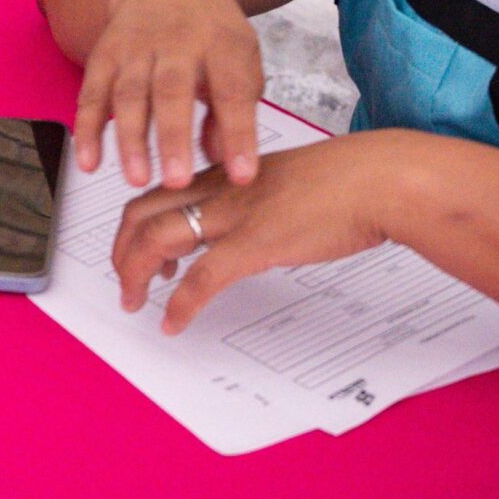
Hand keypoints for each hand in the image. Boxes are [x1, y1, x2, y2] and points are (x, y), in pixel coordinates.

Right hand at [72, 0, 264, 190]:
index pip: (232, 91)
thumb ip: (236, 108)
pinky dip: (88, 129)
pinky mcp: (104, 55)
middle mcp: (177, 43)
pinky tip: (89, 161)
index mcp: (221, 43)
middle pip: (172, 91)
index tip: (240, 175)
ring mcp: (135, 48)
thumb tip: (221, 159)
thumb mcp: (240, 56)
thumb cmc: (208, 26)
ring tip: (136, 179)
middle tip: (177, 181)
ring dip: (130, 139)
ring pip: (129, 95)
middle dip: (173, 138)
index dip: (237, 135)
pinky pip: (92, 94)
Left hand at [110, 131, 410, 331]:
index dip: (136, 223)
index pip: (158, 192)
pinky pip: (200, 278)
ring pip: (155, 239)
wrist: (377, 180)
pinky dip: (179, 305)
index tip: (138, 250)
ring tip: (134, 302)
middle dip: (121, 249)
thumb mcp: (285, 182)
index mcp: (223, 174)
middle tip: (125, 280)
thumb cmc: (345, 182)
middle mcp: (218, 190)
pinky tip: (173, 323)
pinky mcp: (254, 244)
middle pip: (141, 213)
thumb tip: (252, 224)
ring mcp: (233, 216)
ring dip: (134, 275)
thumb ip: (258, 199)